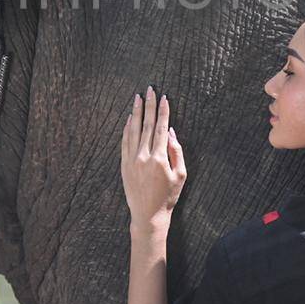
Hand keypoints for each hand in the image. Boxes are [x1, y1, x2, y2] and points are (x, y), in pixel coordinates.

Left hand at [120, 86, 184, 228]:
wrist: (148, 214)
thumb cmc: (168, 195)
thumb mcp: (180, 175)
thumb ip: (176, 151)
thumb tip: (170, 132)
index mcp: (159, 158)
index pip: (160, 127)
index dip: (163, 111)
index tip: (164, 98)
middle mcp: (143, 156)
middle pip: (146, 124)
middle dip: (149, 105)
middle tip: (150, 90)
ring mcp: (131, 160)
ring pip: (133, 130)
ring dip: (135, 112)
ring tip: (137, 98)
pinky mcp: (124, 165)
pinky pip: (124, 141)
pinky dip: (126, 128)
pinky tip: (129, 118)